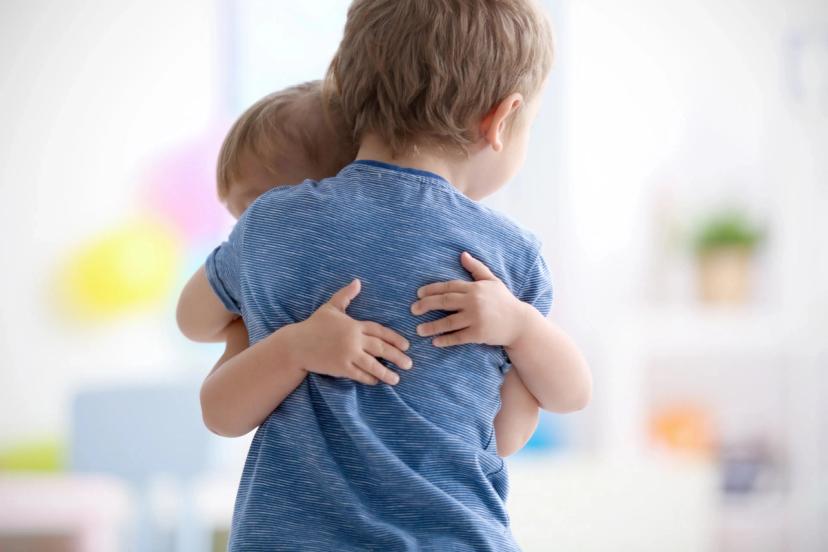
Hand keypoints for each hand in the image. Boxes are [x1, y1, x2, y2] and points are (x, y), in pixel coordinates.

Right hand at [290, 279, 412, 384]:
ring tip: (397, 379)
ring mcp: (347, 354)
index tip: (406, 345)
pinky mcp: (340, 367)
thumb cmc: (313, 325)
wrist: (296, 345)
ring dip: (386, 373)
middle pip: (381, 348)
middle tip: (409, 364)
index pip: (379, 331)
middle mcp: (353, 339)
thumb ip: (345, 295)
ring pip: (373, 364)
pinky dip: (369, 378)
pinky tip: (376, 382)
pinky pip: (359, 374)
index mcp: (354, 325)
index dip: (394, 338)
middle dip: (397, 357)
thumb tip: (357, 281)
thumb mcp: (330, 307)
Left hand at [411, 252, 529, 347]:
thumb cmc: (504, 301)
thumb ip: (476, 268)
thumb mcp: (492, 281)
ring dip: (431, 326)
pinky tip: (435, 342)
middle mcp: (473, 302)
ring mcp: (476, 318)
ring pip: (448, 322)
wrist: (519, 323)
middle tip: (413, 309)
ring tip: (419, 329)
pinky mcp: (479, 334)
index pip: (448, 287)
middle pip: (444, 302)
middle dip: (426, 305)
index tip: (418, 293)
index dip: (432, 290)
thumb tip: (462, 254)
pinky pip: (458, 337)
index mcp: (474, 288)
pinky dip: (446, 340)